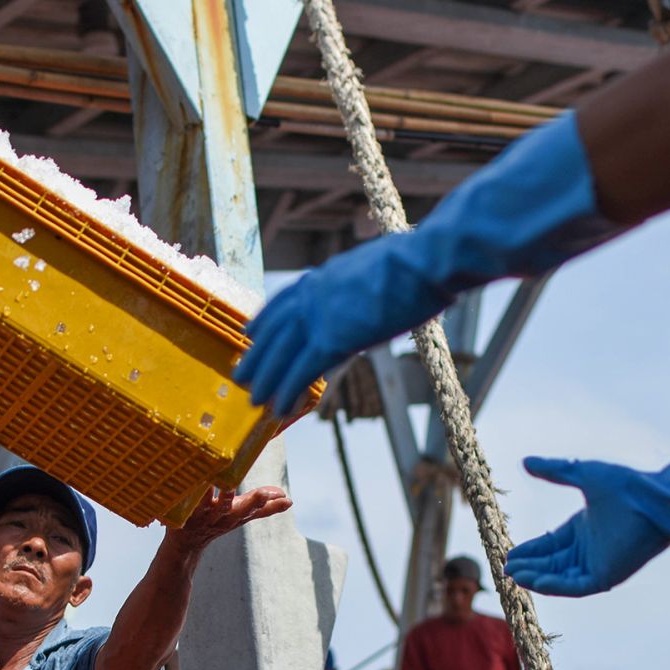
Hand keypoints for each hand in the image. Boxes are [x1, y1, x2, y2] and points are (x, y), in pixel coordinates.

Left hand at [164, 486, 291, 554]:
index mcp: (237, 516)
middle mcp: (222, 517)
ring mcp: (203, 516)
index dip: (269, 503)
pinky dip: (194, 492)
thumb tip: (290, 501)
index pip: (257, 509)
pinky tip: (198, 478)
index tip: (284, 497)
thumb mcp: (241, 516)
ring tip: (229, 485)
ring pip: (214, 506)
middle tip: (263, 494)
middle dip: (253, 503)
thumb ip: (264, 508)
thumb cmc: (216, 522)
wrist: (185, 543)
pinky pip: (189, 502)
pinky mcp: (185, 513)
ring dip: (222, 498)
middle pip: (240, 511)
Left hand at [233, 234, 450, 415]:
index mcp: (323, 276)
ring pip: (280, 354)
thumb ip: (358, 285)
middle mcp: (313, 294)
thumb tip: (363, 296)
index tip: (250, 331)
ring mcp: (320, 315)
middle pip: (274, 330)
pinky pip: (302, 372)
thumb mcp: (375, 268)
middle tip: (241, 375)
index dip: (264, 320)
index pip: (283, 300)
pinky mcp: (333, 338)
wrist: (428, 259)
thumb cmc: (417, 262)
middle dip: (256, 355)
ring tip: (255, 401)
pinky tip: (280, 409)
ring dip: (267, 380)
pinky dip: (289, 392)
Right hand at [504, 457, 669, 596]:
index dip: (530, 550)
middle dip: (529, 566)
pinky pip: (574, 586)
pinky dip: (553, 586)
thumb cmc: (625, 485)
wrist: (654, 498)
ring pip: (560, 577)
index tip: (509, 553)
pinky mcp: (606, 575)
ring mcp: (598, 564)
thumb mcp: (580, 474)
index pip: (550, 545)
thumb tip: (526, 461)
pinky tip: (533, 582)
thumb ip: (554, 470)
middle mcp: (590, 549)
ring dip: (537, 578)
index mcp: (584, 528)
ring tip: (513, 575)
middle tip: (506, 568)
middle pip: (551, 563)